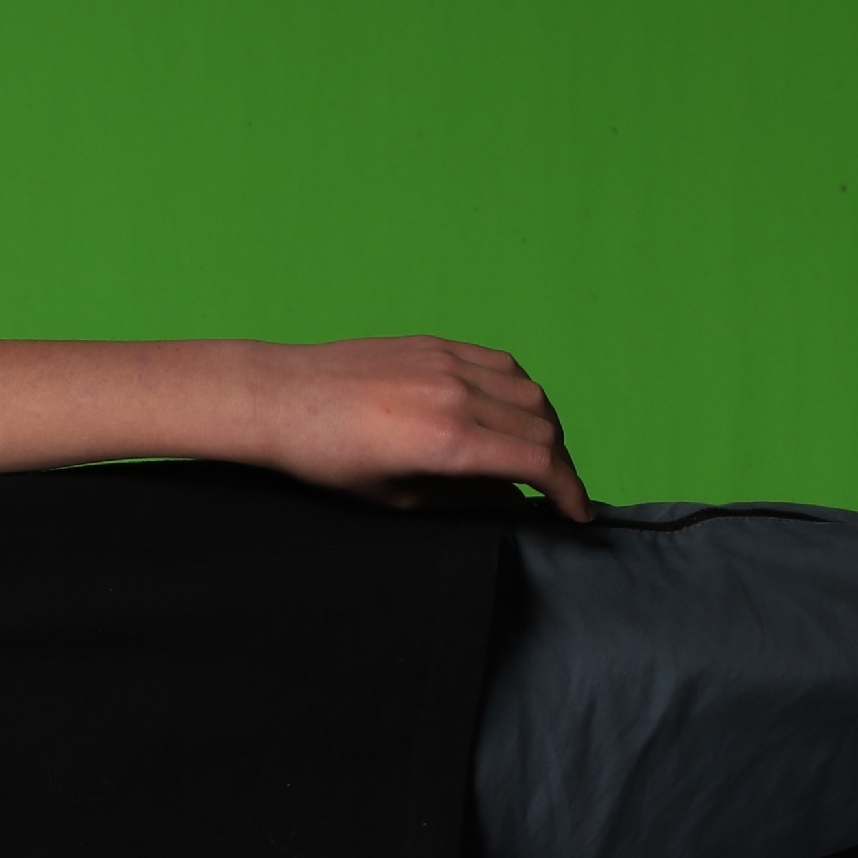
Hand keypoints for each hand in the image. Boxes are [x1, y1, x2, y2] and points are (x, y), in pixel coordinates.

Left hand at [249, 338, 588, 521]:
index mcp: (447, 441)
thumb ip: (463, 500)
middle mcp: (456, 395)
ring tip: (535, 453)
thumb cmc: (325, 457)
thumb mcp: (394, 497)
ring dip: (544, 425)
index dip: (568, 492)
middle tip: (554, 490)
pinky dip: (519, 390)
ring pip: (529, 392)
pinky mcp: (435, 344)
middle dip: (558, 464)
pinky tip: (508, 411)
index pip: (537, 463)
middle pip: (542, 428)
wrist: (280, 398)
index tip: (577, 513)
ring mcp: (448, 363)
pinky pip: (500, 364)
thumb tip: (512, 503)